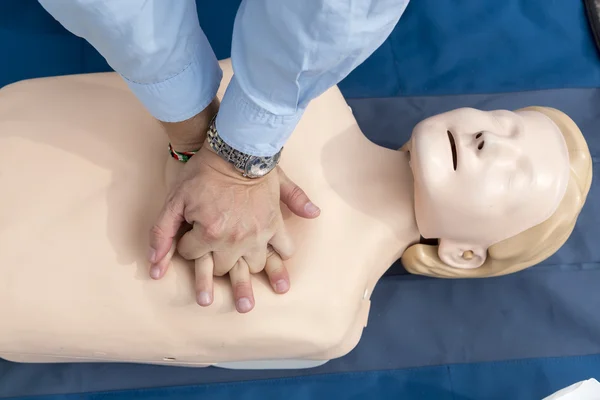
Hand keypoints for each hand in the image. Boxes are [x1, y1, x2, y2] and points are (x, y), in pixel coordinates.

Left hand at [149, 145, 319, 312]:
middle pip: (223, 267)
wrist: (236, 150)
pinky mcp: (275, 224)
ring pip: (254, 266)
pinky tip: (279, 265)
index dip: (187, 247)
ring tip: (246, 294)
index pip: (192, 255)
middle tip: (212, 269)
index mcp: (210, 233)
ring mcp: (259, 233)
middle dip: (215, 267)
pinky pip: (284, 247)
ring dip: (248, 273)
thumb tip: (155, 268)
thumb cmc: (203, 172)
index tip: (190, 238)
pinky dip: (282, 256)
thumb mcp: (175, 199)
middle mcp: (236, 239)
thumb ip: (162, 233)